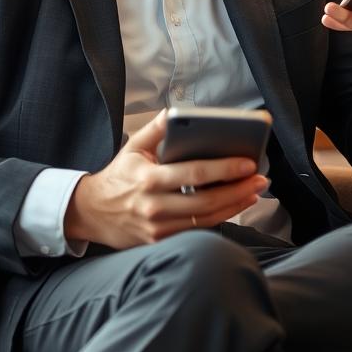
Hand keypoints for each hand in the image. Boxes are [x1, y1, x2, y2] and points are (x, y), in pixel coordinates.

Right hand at [63, 109, 267, 249]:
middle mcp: (154, 206)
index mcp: (149, 179)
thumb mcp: (133, 147)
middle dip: (238, 189)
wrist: (90, 213)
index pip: (194, 174)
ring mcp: (158, 228)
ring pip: (206, 218)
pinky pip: (197, 229)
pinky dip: (219, 217)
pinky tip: (235, 205)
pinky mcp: (160, 241)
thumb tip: (176, 111)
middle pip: (206, 200)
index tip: (248, 162)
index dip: (224, 168)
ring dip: (235, 205)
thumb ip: (156, 128)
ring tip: (254, 191)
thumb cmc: (118, 175)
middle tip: (261, 179)